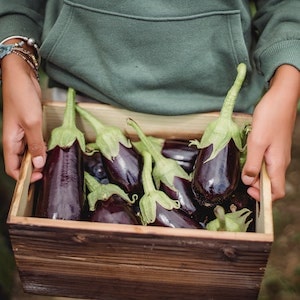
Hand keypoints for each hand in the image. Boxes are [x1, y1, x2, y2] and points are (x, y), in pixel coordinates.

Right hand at [1, 50, 45, 181]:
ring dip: (38, 159)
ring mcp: (22, 134)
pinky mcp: (30, 127)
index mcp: (9, 142)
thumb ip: (35, 144)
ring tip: (51, 164)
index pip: (13, 168)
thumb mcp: (31, 123)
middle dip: (33, 170)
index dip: (24, 177)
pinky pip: (34, 143)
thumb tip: (38, 164)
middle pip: (21, 163)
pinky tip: (50, 150)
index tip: (39, 178)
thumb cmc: (22, 98)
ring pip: (29, 153)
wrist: (21, 77)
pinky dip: (41, 148)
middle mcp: (14, 141)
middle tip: (49, 172)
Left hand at [242, 65, 299, 200]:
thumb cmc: (270, 118)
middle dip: (255, 184)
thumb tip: (248, 180)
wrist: (281, 97)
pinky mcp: (274, 146)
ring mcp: (278, 154)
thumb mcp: (257, 142)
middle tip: (241, 176)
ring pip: (266, 172)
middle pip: (270, 183)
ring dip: (254, 173)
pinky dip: (256, 163)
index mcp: (278, 164)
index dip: (263, 196)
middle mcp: (280, 162)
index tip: (248, 190)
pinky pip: (265, 161)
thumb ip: (252, 163)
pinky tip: (247, 155)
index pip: (277, 192)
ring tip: (242, 165)